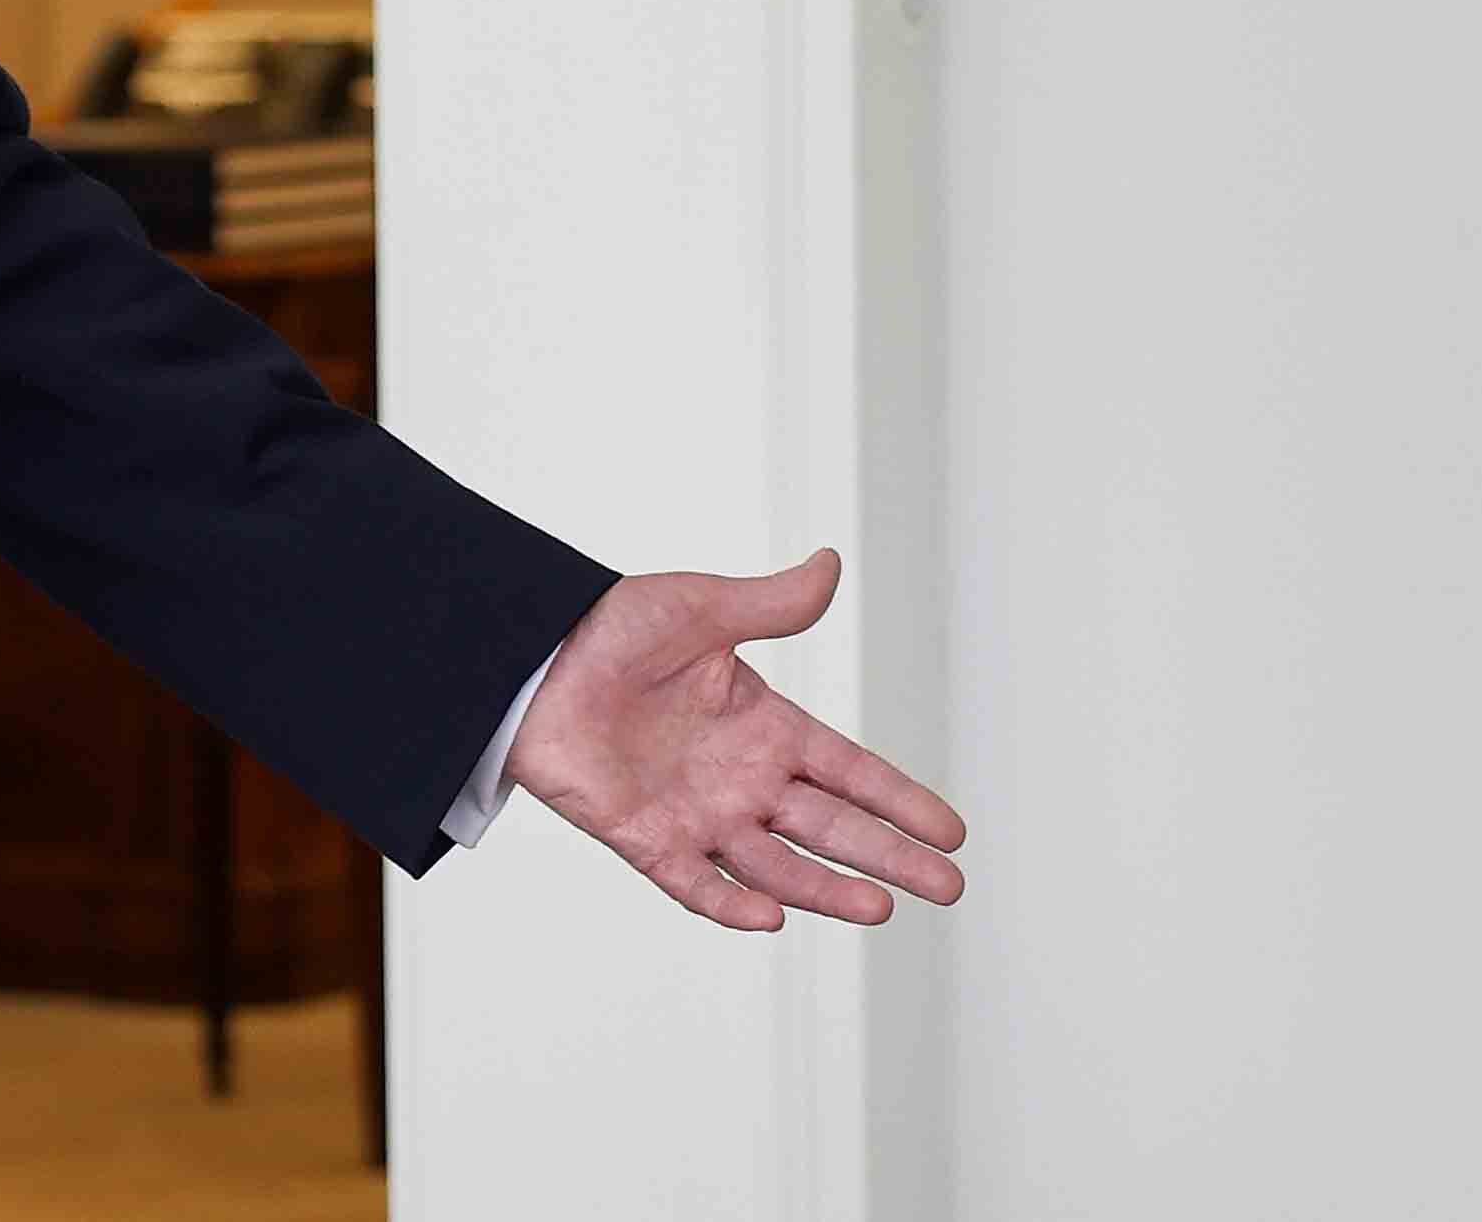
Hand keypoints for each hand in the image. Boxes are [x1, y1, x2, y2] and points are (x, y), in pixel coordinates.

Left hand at [507, 549, 967, 929]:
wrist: (529, 660)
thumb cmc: (610, 628)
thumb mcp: (701, 608)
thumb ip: (770, 603)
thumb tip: (830, 563)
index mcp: (764, 724)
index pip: (850, 770)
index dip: (900, 800)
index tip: (952, 832)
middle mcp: (741, 777)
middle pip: (831, 826)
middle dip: (890, 856)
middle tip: (948, 888)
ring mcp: (697, 813)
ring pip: (777, 865)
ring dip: (827, 889)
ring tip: (880, 908)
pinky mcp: (647, 839)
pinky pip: (695, 883)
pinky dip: (730, 903)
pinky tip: (773, 918)